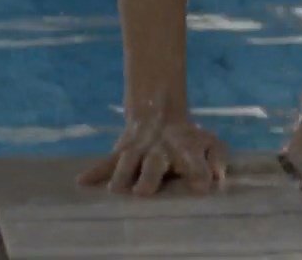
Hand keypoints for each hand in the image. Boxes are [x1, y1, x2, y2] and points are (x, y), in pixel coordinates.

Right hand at [78, 114, 228, 196]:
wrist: (160, 111)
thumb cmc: (188, 139)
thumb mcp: (210, 143)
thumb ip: (218, 158)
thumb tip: (219, 176)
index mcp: (186, 150)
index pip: (195, 163)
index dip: (199, 173)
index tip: (200, 186)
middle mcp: (161, 151)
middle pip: (155, 163)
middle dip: (149, 176)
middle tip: (143, 191)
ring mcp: (139, 150)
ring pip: (128, 161)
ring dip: (122, 174)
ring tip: (114, 189)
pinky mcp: (121, 151)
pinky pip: (106, 161)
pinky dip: (95, 171)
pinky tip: (82, 181)